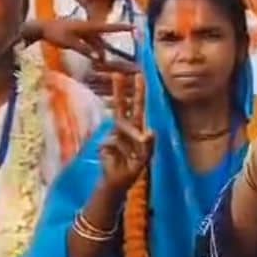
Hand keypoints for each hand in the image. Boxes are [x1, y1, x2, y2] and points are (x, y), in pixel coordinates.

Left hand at [36, 19, 138, 70]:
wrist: (42, 27)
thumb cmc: (55, 33)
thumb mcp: (69, 43)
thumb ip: (83, 49)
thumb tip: (96, 57)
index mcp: (87, 26)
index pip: (108, 27)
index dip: (121, 28)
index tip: (134, 27)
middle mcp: (88, 27)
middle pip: (102, 38)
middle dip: (106, 47)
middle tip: (111, 57)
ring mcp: (83, 30)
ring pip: (96, 41)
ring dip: (99, 50)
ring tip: (100, 61)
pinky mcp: (79, 34)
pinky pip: (90, 42)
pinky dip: (92, 49)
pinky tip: (92, 57)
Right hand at [98, 73, 153, 195]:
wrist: (117, 182)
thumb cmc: (133, 168)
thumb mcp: (145, 159)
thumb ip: (149, 147)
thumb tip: (151, 132)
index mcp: (137, 128)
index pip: (138, 107)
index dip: (138, 92)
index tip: (138, 76)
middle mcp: (124, 128)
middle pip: (122, 107)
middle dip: (120, 91)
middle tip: (118, 75)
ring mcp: (113, 135)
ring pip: (121, 130)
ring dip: (129, 144)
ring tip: (132, 158)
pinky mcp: (105, 144)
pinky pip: (113, 143)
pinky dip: (119, 152)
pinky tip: (118, 159)